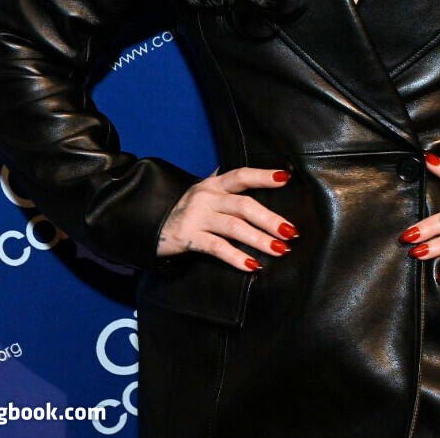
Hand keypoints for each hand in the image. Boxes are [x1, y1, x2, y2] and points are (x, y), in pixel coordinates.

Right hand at [156, 165, 297, 270]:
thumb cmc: (186, 209)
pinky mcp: (189, 238)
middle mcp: (206, 197)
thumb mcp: (203, 191)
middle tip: (290, 231)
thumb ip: (224, 183)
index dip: (264, 176)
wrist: (149, 225)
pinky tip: (253, 265)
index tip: (286, 178)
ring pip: (234, 227)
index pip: (242, 175)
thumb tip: (251, 175)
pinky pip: (217, 248)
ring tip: (280, 249)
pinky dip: (236, 257)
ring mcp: (197, 217)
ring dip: (260, 239)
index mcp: (214, 184)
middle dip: (270, 219)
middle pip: (243, 205)